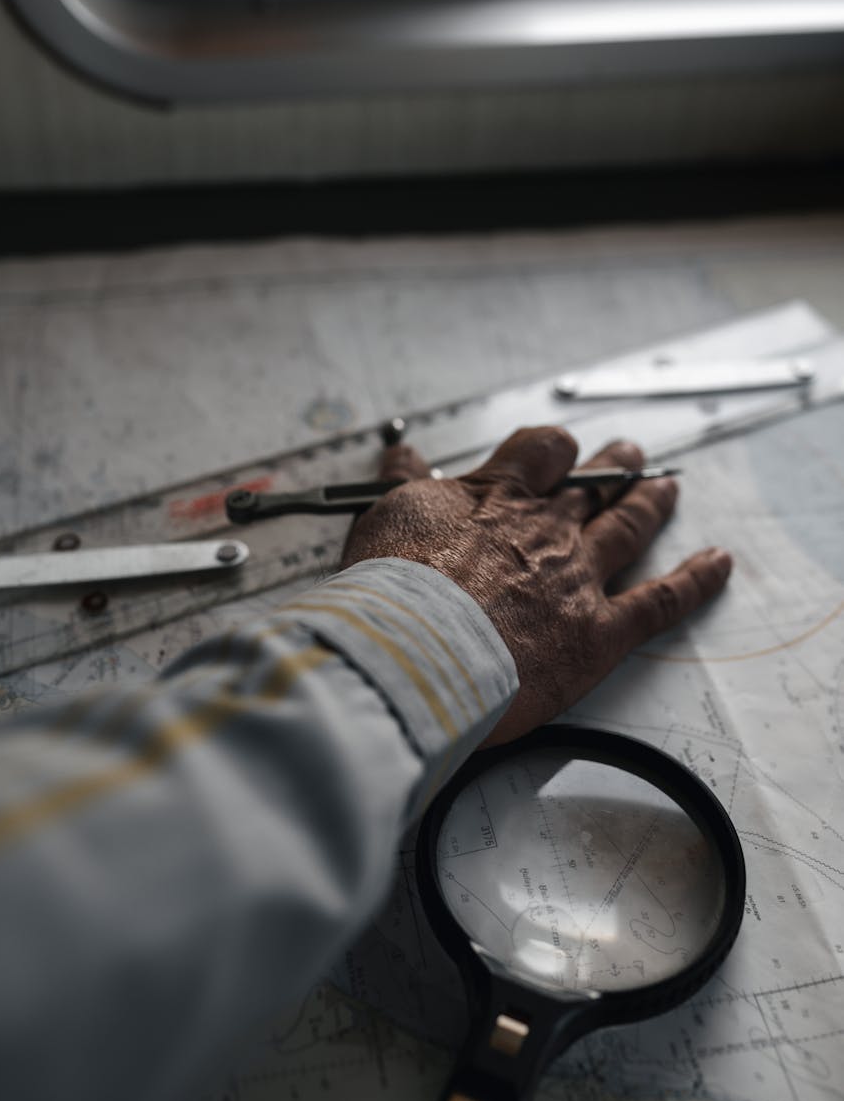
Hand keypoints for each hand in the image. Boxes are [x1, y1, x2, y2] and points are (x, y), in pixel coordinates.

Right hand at [341, 426, 731, 745]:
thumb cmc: (392, 590)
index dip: (554, 450)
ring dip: (651, 504)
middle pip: (593, 485)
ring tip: (667, 488)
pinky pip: (659, 601)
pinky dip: (695, 581)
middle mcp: (546, 528)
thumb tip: (401, 455)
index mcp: (498, 496)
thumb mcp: (384, 519)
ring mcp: (578, 578)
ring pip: (628, 527)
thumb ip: (404, 485)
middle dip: (613, 468)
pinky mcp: (598, 633)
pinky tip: (717, 564)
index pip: (542, 450)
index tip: (555, 454)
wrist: (415, 650)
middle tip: (628, 456)